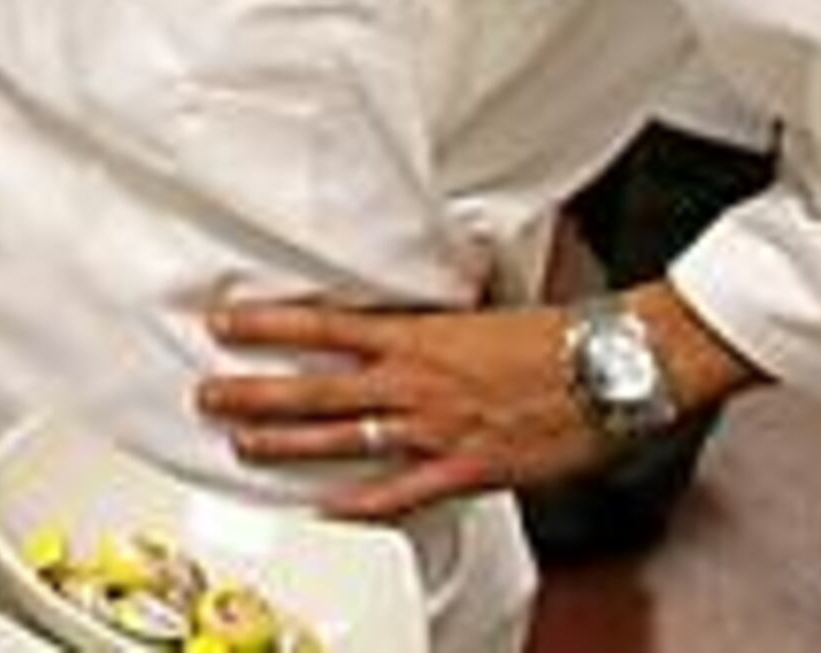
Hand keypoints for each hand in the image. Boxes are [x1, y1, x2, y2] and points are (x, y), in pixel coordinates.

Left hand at [196, 290, 748, 519]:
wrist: (612, 366)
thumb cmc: (554, 335)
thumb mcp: (478, 312)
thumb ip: (428, 321)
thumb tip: (396, 311)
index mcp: (416, 334)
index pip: (322, 324)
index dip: (267, 325)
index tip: (223, 323)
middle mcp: (415, 381)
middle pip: (314, 387)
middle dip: (254, 392)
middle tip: (207, 394)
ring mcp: (436, 428)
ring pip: (343, 438)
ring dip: (287, 443)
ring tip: (241, 445)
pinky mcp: (466, 468)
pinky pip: (401, 492)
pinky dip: (360, 503)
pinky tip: (325, 509)